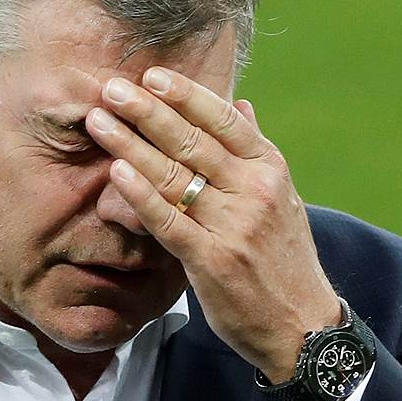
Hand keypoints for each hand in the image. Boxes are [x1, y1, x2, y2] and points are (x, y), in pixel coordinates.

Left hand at [84, 67, 341, 382]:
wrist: (302, 325)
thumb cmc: (285, 256)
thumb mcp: (282, 196)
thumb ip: (255, 150)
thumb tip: (243, 103)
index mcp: (270, 168)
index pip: (224, 119)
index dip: (186, 95)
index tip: (151, 74)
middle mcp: (253, 190)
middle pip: (192, 140)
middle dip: (147, 111)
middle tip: (112, 88)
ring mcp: (232, 225)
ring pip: (174, 174)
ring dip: (131, 145)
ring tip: (99, 121)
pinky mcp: (210, 259)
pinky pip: (168, 220)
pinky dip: (141, 194)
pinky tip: (116, 172)